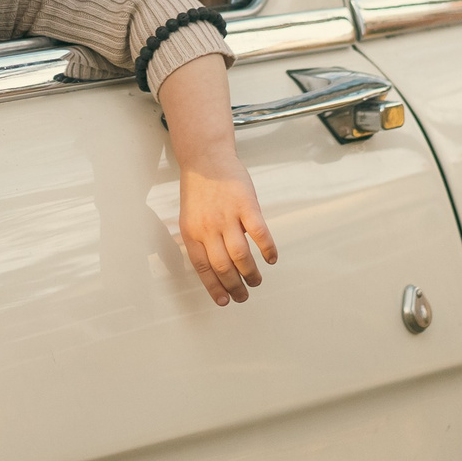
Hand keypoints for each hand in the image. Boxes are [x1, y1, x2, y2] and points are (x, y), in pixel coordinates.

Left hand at [179, 159, 275, 306]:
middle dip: (235, 287)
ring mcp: (227, 216)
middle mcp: (208, 227)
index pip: (203, 268)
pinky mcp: (246, 205)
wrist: (206, 158)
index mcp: (192, 232)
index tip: (224, 301)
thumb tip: (214, 268)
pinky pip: (259, 234)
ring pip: (241, 255)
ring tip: (256, 281)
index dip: (214, 288)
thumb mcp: (190, 217)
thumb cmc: (199, 190)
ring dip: (250, 274)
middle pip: (223, 266)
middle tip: (244, 296)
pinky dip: (267, 250)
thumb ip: (200, 240)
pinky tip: (271, 259)